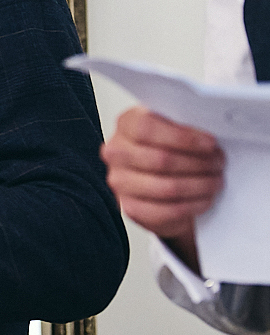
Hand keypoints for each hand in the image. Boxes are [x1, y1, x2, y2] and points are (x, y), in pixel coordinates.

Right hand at [101, 105, 223, 269]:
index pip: (147, 128)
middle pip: (160, 159)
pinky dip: (193, 205)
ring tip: (216, 181)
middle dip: (198, 163)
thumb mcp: (175, 129)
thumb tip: (211, 134)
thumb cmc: (172, 149)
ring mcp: (119, 181)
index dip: (183, 137)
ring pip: (166, 187)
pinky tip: (205, 199)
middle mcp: (116, 152)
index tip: (211, 143)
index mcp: (126, 124)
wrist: (161, 182)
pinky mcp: (130, 208)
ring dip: (200, 185)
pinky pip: (166, 210)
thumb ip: (185, 126)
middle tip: (219, 164)